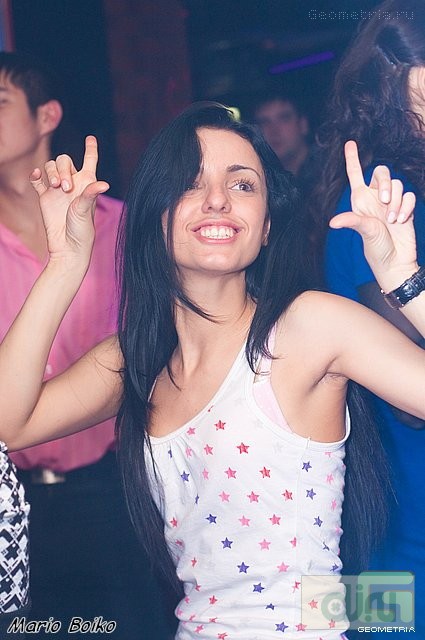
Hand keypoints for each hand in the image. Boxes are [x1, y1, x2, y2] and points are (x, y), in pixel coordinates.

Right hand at [30, 136, 108, 266]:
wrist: (67, 247)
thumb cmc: (82, 231)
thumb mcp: (87, 210)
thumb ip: (90, 194)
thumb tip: (104, 184)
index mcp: (87, 184)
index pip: (90, 160)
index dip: (90, 148)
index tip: (90, 138)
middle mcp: (73, 184)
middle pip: (65, 160)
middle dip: (64, 169)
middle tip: (66, 188)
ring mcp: (57, 189)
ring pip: (51, 166)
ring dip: (52, 172)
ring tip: (55, 186)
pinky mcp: (45, 197)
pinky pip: (37, 180)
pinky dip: (36, 175)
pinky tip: (37, 176)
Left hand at [329, 141, 416, 290]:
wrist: (396, 261)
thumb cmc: (376, 249)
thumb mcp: (363, 232)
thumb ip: (352, 221)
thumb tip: (333, 222)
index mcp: (360, 200)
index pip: (355, 174)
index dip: (352, 158)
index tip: (349, 142)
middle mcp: (375, 198)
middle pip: (382, 172)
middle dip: (386, 183)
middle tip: (385, 201)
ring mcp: (391, 203)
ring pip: (399, 184)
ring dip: (397, 201)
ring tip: (392, 220)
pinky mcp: (406, 208)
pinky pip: (410, 195)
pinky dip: (407, 206)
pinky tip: (402, 220)